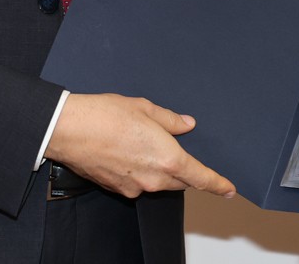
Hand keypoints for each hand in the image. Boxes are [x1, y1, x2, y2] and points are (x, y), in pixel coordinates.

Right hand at [45, 93, 234, 198]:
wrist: (68, 130)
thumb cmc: (105, 116)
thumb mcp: (145, 108)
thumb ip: (171, 120)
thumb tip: (187, 125)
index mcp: (168, 158)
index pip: (201, 177)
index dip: (218, 184)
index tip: (230, 190)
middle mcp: (154, 178)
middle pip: (180, 181)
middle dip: (184, 169)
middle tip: (174, 147)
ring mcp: (135, 186)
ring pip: (158, 182)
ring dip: (159, 168)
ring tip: (141, 142)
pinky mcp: (118, 189)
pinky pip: (138, 183)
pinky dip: (139, 170)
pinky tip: (126, 151)